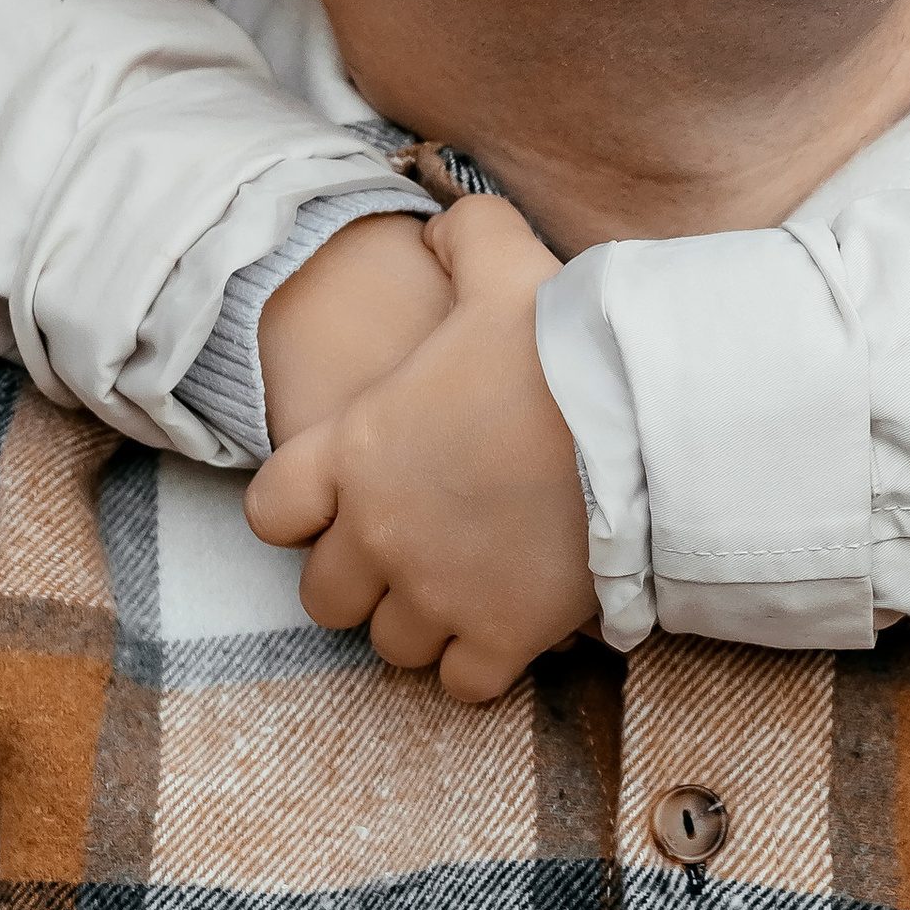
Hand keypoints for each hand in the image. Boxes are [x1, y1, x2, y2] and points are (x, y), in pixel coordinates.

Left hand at [245, 198, 596, 699]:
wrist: (638, 420)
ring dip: (419, 622)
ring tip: (465, 589)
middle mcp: (377, 533)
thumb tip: (444, 225)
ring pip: (390, 646)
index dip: (304, 510)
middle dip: (363, 578)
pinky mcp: (499, 636)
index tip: (347, 499)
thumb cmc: (562, 341)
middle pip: (326, 596)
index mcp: (354, 451)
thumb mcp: (502, 261)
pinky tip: (509, 626)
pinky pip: (460, 684)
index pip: (272, 511)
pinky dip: (479, 665)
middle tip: (415, 550)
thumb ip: (462, 237)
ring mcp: (435, 593)